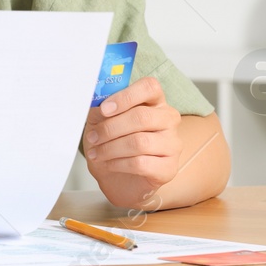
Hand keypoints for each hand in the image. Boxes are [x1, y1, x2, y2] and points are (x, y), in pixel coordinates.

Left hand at [82, 76, 181, 207]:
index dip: (126, 96)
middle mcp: (168, 120)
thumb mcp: (100, 122)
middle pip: (142, 116)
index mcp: (154, 101)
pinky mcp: (169, 168)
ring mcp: (172, 144)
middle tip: (93, 137)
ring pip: (140, 142)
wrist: (117, 177)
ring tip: (96, 153)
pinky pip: (141, 163)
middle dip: (110, 128)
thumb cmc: (112, 144)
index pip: (150, 87)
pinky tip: (109, 164)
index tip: (104, 109)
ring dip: (111, 148)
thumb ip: (101, 109)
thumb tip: (96, 103)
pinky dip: (118, 163)